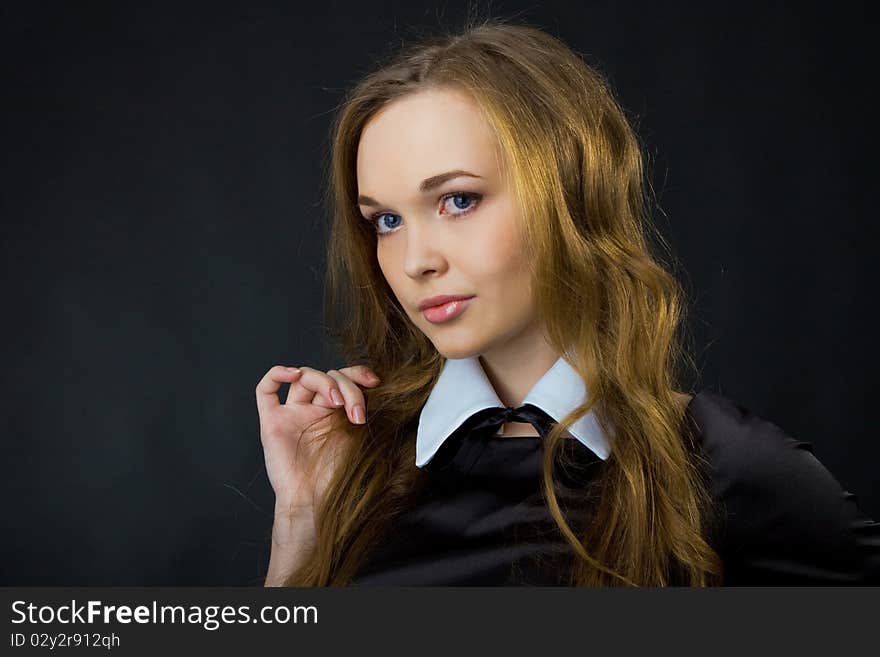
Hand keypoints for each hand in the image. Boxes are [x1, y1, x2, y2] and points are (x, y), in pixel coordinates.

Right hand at [255, 364, 380, 515]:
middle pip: (328, 377)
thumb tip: (384, 390)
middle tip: (356, 411)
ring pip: (304, 377)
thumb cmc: (337, 478)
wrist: (315, 502)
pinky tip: (293, 374)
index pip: (345, 378)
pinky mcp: (272, 422)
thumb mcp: (360, 439)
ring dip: (324, 381)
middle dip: (346, 387)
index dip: (358, 374)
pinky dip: (278, 374)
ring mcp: (293, 414)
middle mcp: (314, 410)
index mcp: (335, 413)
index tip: (375, 383)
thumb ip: (365, 412)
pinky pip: (266, 389)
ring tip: (337, 402)